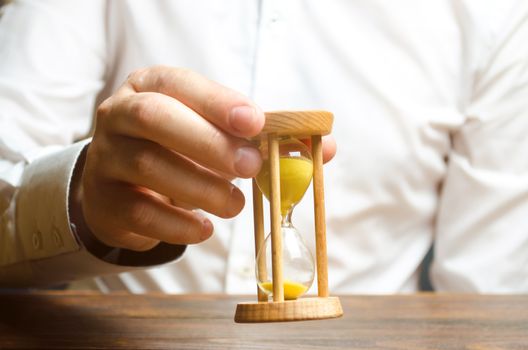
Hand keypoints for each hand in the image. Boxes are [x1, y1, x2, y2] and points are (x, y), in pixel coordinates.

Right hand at [74, 66, 336, 251]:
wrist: (122, 184)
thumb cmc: (178, 149)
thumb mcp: (212, 132)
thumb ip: (264, 138)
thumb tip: (324, 148)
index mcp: (150, 87)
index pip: (180, 84)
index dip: (218, 101)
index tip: (256, 123)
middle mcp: (120, 115)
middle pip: (154, 118)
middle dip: (208, 143)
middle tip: (250, 168)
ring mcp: (107, 159)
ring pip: (150, 168)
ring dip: (202, 189)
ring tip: (235, 205)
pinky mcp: (105, 202)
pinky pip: (143, 213)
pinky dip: (180, 225)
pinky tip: (205, 228)